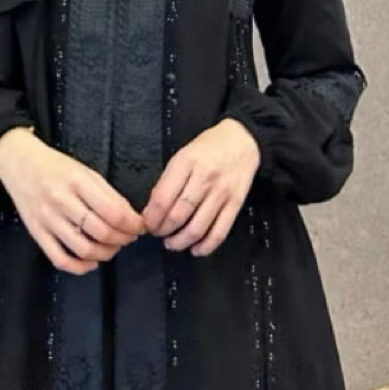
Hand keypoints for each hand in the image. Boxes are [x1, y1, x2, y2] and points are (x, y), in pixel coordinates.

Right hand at [0, 128, 144, 275]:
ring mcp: (47, 219)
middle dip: (123, 239)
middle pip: (101, 232)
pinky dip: (80, 267)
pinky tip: (91, 262)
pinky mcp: (36, 232)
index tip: (139, 227)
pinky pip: (60, 259)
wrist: (19, 163)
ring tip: (111, 247)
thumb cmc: (55, 166)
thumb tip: (131, 219)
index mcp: (77, 182)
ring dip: (105, 254)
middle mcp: (61, 201)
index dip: (133, 225)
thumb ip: (109, 194)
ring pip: (83, 249)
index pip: (113, 212)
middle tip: (128, 237)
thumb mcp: (86, 171)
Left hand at [143, 118, 260, 256]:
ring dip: (180, 241)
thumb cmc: (208, 148)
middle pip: (178, 215)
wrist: (241, 140)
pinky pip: (220, 231)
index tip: (146, 224)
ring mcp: (222, 193)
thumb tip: (152, 209)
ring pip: (197, 228)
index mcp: (186, 164)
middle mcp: (204, 179)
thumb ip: (167, 180)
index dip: (151, 218)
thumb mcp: (181, 156)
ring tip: (171, 243)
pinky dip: (206, 246)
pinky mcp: (236, 204)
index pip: (162, 198)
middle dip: (162, 230)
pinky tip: (195, 249)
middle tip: (157, 233)